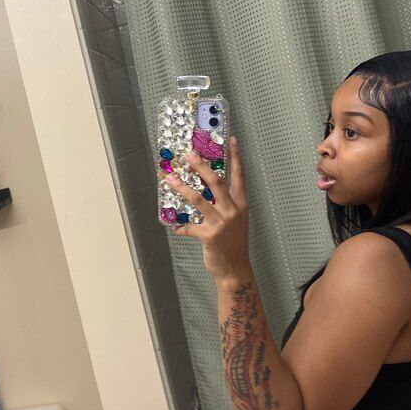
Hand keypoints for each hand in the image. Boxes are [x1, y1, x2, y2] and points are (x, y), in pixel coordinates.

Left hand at [163, 137, 251, 283]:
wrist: (235, 269)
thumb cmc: (233, 243)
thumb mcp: (236, 219)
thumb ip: (226, 203)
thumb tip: (206, 189)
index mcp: (241, 204)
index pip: (239, 176)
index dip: (235, 157)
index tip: (231, 140)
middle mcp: (232, 210)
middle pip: (216, 181)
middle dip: (201, 165)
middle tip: (189, 154)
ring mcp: (221, 223)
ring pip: (198, 199)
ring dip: (181, 188)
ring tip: (169, 179)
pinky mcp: (209, 235)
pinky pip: (189, 226)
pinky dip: (179, 225)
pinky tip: (174, 225)